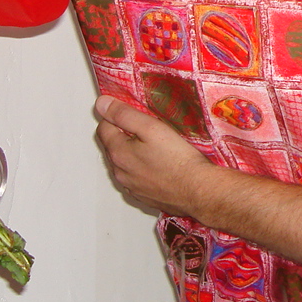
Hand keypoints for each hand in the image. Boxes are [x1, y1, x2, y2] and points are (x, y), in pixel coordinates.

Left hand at [93, 95, 209, 215]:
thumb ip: (124, 114)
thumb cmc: (179, 159)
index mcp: (118, 153)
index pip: (103, 128)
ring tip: (154, 145)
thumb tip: (102, 104)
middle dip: (122, 135)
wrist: (199, 191)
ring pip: (124, 164)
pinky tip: (159, 164)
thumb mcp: (151, 128)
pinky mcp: (145, 197)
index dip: (114, 116)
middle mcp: (120, 173)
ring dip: (132, 153)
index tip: (129, 111)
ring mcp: (132, 187)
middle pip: (112, 147)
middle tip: (144, 126)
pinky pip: (136, 179)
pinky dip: (142, 169)